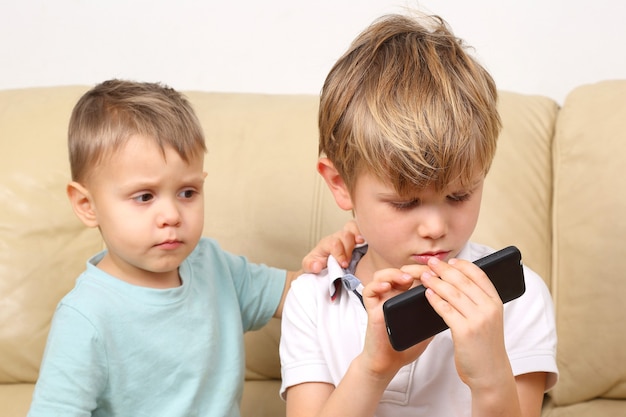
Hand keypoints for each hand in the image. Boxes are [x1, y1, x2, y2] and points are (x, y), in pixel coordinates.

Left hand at [301, 220, 363, 272]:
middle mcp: (338, 237)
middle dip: (348, 248)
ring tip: (361, 242)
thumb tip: (317, 265)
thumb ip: (310, 265)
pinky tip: (369, 239)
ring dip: (358, 234)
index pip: (334, 243)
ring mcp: (348, 236)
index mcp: (327, 243)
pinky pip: (362, 228)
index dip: (340, 254)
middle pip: (345, 235)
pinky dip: (366, 232)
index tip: (343, 265)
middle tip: (349, 262)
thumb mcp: (309, 266)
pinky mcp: (357, 238)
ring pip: (353, 227)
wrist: (323, 264)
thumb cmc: (318, 263)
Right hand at [359, 267, 432, 378]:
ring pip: (382, 275)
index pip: (417, 275)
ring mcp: (382, 299)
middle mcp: (394, 294)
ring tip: (407, 278)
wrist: (390, 362)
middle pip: (401, 271)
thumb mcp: (429, 326)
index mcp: (408, 295)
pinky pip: (369, 290)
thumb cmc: (408, 345)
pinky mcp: (371, 308)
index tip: (441, 274)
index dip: (429, 271)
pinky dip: (377, 285)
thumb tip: (458, 304)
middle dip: (415, 269)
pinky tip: (387, 287)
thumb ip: (438, 312)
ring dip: (395, 274)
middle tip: (427, 272)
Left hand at [420, 257, 507, 386]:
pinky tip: (427, 294)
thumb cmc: (485, 345)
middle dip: (444, 269)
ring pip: (452, 293)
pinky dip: (435, 299)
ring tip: (424, 276)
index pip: (480, 275)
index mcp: (496, 302)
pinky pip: (445, 309)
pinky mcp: (464, 331)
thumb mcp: (489, 319)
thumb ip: (479, 302)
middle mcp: (489, 308)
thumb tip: (458, 281)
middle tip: (431, 263)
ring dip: (436, 282)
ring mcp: (477, 319)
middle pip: (463, 281)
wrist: (490, 372)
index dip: (463, 265)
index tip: (451, 260)